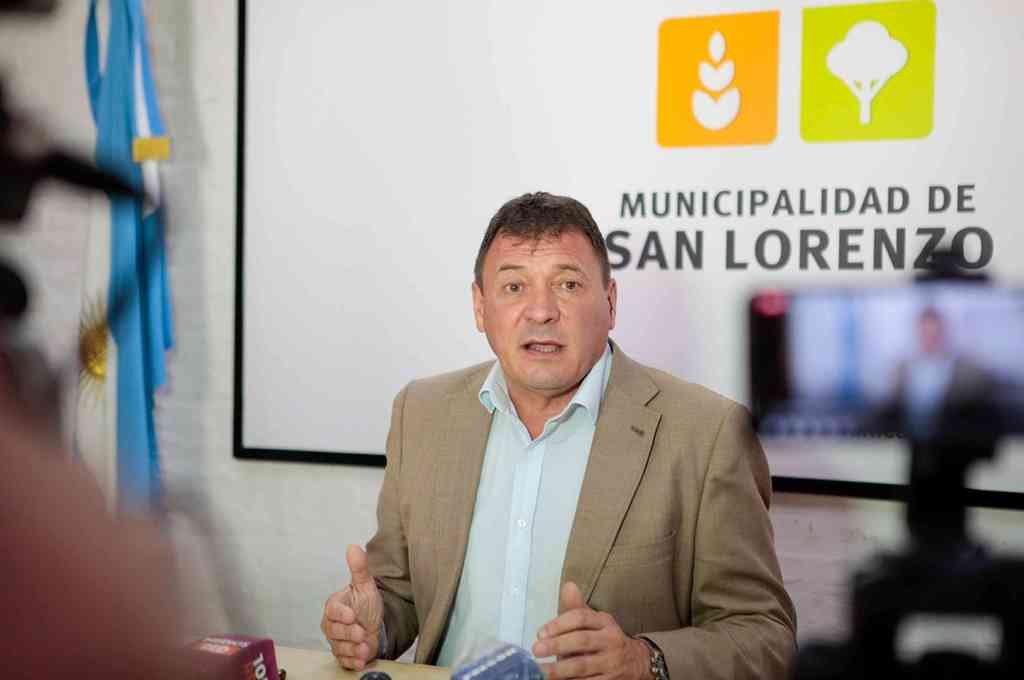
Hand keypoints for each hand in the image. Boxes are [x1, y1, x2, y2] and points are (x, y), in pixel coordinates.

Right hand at [321, 544, 384, 669]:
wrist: (376, 625)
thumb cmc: (367, 605)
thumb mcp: (365, 585)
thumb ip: (359, 568)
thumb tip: (353, 547)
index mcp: (334, 607)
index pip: (332, 610)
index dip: (341, 614)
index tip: (352, 615)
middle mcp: (332, 625)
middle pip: (335, 631)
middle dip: (349, 633)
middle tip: (361, 633)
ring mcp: (337, 641)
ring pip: (340, 648)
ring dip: (353, 649)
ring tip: (364, 647)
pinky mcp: (344, 655)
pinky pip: (344, 661)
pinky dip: (353, 662)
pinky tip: (362, 659)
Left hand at [532, 582, 650, 679]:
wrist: (637, 662)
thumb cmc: (606, 639)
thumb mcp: (595, 621)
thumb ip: (577, 607)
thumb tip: (568, 586)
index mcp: (604, 622)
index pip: (581, 618)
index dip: (559, 624)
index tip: (540, 633)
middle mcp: (610, 640)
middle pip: (582, 641)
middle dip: (558, 645)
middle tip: (537, 649)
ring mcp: (611, 663)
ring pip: (583, 665)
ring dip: (560, 669)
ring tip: (541, 671)